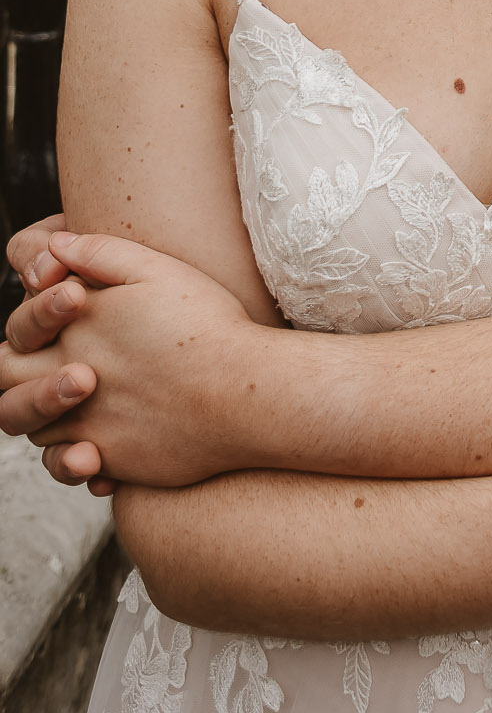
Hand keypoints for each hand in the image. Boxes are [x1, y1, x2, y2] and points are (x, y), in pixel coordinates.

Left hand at [0, 230, 263, 490]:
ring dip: (49, 416)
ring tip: (86, 400)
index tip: (74, 308)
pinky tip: (105, 443)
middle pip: (9, 387)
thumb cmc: (207, 325)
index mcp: (75, 332)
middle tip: (62, 367)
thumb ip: (100, 252)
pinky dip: (78, 458)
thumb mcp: (156, 270)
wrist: (246, 394)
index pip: (18, 332)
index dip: (34, 320)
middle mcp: (70, 382)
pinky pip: (73, 466)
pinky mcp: (115, 460)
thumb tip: (56, 246)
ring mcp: (89, 427)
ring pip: (37, 429)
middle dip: (21, 377)